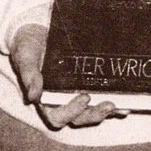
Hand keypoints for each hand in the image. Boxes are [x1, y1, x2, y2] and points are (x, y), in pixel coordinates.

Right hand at [9, 23, 124, 129]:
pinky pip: (99, 99)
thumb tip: (33, 96)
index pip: (57, 116)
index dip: (71, 111)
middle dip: (94, 114)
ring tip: (121, 107)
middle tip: (109, 104)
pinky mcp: (85, 86)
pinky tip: (125, 103)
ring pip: (91, 112)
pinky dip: (112, 104)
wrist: (35, 31)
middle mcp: (60, 102)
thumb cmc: (26, 46)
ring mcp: (74, 95)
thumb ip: (29, 76)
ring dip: (106, 112)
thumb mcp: (25, 57)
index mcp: (44, 101)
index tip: (84, 98)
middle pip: (78, 118)